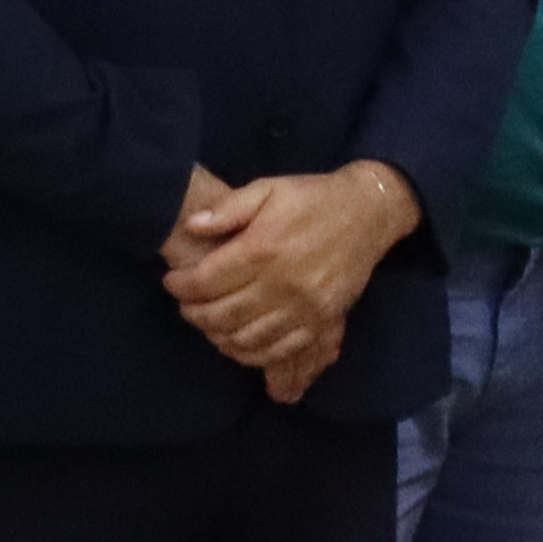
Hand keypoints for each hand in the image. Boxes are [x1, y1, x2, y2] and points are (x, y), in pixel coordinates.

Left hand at [164, 162, 416, 392]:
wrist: (370, 212)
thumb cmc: (312, 198)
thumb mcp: (268, 188)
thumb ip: (228, 208)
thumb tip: (193, 226)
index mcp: (262, 249)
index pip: (206, 282)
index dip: (181, 286)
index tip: (172, 281)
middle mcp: (281, 283)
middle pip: (222, 315)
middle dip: (194, 313)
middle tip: (186, 304)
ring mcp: (304, 306)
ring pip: (247, 338)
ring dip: (219, 335)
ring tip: (209, 321)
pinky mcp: (322, 319)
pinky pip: (281, 349)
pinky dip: (254, 353)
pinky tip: (239, 341)